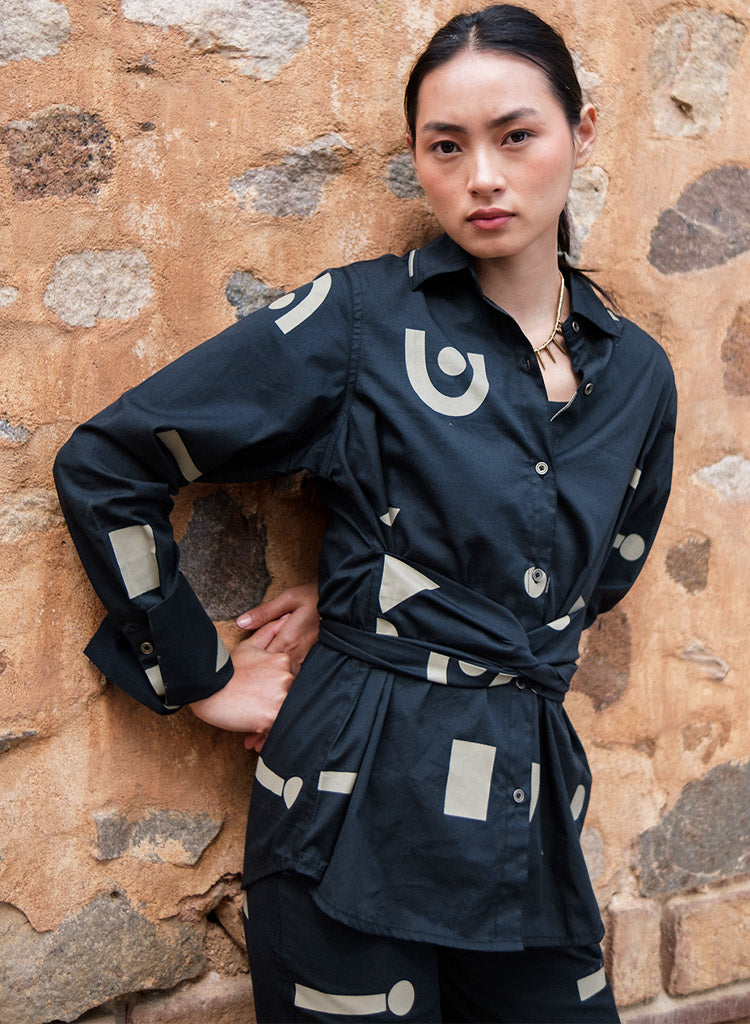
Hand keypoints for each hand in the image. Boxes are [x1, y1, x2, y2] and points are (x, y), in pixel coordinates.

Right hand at [189, 634, 293, 751]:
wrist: (206, 688)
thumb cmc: (227, 669)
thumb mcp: (249, 647)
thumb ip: (269, 632)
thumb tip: (286, 618)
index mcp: (283, 661)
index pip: (292, 679)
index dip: (280, 690)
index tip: (265, 696)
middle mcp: (286, 678)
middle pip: (292, 697)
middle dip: (278, 706)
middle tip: (259, 714)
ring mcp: (281, 697)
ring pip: (287, 714)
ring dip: (275, 722)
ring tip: (254, 726)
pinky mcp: (272, 717)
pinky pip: (278, 729)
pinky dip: (267, 736)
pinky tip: (254, 738)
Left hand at [236, 581, 319, 675]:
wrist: (343, 603)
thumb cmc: (315, 597)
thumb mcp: (288, 598)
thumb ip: (264, 613)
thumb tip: (241, 622)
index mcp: (287, 639)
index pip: (262, 659)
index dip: (250, 662)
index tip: (243, 662)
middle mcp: (297, 653)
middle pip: (273, 670)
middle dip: (261, 670)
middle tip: (251, 669)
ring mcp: (306, 658)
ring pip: (286, 674)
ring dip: (274, 672)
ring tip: (265, 671)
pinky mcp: (313, 658)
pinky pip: (297, 672)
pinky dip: (288, 672)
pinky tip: (283, 669)